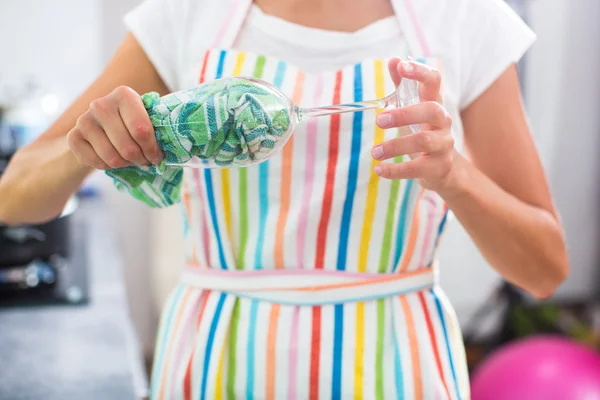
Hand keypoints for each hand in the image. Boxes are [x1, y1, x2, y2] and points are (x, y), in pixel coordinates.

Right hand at [67, 86, 162, 169]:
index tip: (157, 157)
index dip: (153, 150)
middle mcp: (101, 104)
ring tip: (129, 159)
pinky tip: (111, 158)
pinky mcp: (73, 137)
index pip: (142, 130)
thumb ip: (160, 128)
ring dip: (125, 164)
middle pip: (128, 147)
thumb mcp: (147, 119)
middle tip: (144, 161)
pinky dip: (107, 167)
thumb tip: (184, 147)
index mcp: (124, 95)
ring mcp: (84, 120)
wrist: (100, 130)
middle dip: (140, 159)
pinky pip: (96, 163)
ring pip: (112, 158)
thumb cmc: (131, 124)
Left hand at [372, 59, 454, 190]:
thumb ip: (402, 86)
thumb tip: (394, 59)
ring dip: (395, 146)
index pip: (434, 81)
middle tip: (379, 121)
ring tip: (374, 152)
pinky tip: (379, 170)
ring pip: (424, 141)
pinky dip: (396, 170)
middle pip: (432, 110)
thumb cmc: (423, 132)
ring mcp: (444, 145)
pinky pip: (417, 168)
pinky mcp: (439, 167)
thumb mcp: (413, 109)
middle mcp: (443, 122)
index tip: (401, 67)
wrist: (442, 168)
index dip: (420, 72)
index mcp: (434, 104)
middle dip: (405, 114)